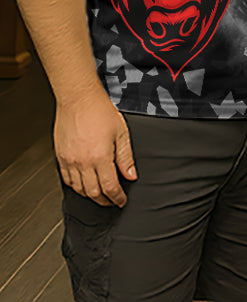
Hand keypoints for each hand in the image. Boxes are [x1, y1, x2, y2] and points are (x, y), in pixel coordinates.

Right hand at [54, 90, 136, 206]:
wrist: (78, 100)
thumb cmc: (100, 111)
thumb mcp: (121, 133)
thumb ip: (126, 157)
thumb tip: (131, 175)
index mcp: (100, 158)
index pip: (110, 187)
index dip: (117, 197)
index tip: (122, 201)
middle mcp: (82, 163)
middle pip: (93, 192)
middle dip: (104, 200)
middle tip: (112, 202)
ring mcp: (69, 161)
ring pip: (79, 189)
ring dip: (90, 196)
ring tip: (100, 196)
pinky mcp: (60, 157)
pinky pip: (67, 180)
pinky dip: (76, 187)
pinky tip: (83, 185)